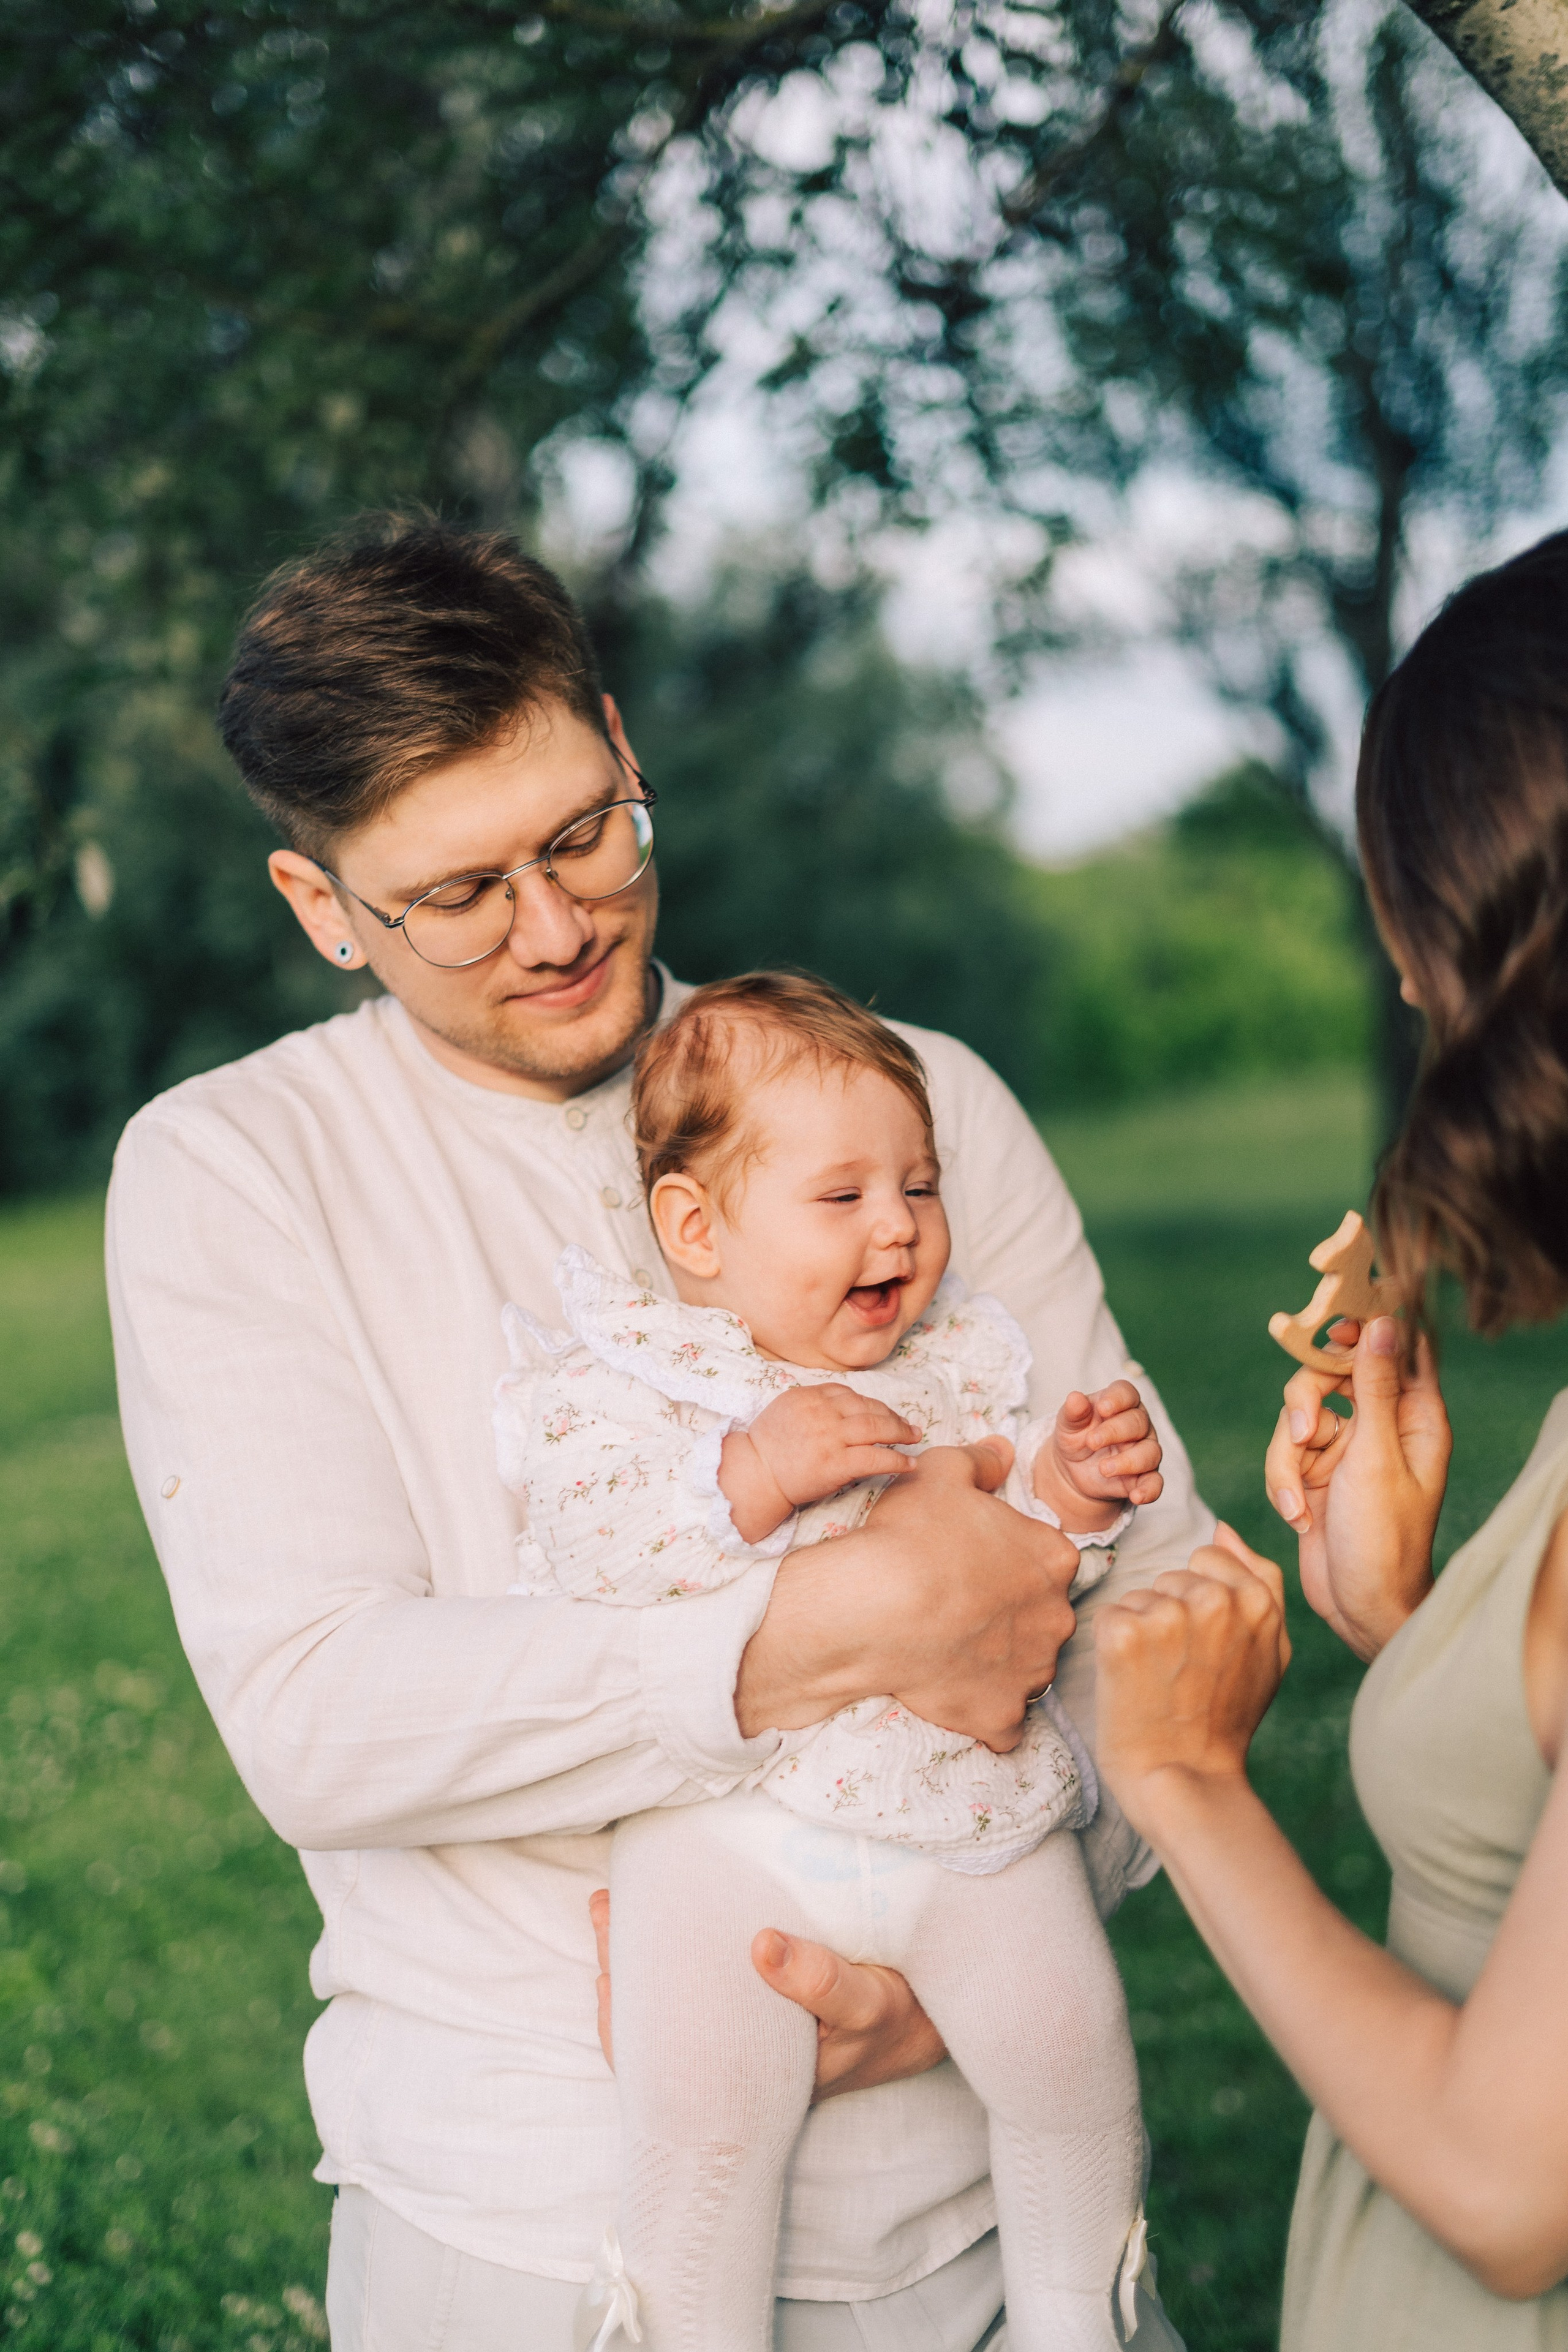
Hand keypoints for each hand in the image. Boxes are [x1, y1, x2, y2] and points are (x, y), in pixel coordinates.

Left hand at [588, 1887, 946, 2103]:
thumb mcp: (871, 2003)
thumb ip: (824, 1980)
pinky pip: (697, 1991)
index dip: (625, 2021)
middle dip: (623, 1970)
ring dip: (640, 1956)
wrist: (925, 2024)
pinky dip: (670, 1954)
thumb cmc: (897, 2017)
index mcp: (752, 2084)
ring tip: (614, 1903)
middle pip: (658, 2029)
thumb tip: (762, 1947)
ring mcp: (741, 2041)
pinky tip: (656, 1914)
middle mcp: (737, 2069)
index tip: (608, 1957)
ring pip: (672, 2007)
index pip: (668, 2065)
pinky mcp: (754, 2011)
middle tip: (605, 1906)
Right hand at [721, 1385, 919, 1544]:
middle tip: (909, 1426)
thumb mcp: (786, 1410)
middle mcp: (822, 1412)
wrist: (754, 1475)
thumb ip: (814, 1404)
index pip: (851, 1395)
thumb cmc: (768, 1447)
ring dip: (901, 1432)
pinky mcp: (836, 1463)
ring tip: (914, 1437)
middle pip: (869, 1408)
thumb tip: (844, 1406)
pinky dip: (897, 1460)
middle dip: (893, 1417)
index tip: (884, 1413)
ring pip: (877, 1427)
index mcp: (810, 1396)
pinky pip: (875, 1458)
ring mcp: (831, 1436)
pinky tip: (910, 1463)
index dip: (873, 1404)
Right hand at [735, 1441, 1078, 1752]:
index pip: (1048, 1560)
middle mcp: (1057, 1616)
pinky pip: (1004, 1721)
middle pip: (1043, 1615)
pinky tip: (955, 1692)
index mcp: (1052, 1558)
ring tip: (952, 1648)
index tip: (975, 1564)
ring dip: (1001, 1661)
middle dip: (1012, 1613)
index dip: (1011, 1561)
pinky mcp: (1003, 1714)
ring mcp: (1032, 1671)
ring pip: (1028, 1666)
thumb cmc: (910, 1536)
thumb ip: (979, 1459)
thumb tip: (1001, 1450)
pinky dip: (986, 1711)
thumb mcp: (940, 1473)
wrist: (875, 1607)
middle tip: (961, 1606)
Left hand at [1039, 1381, 1163, 1524]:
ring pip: (1150, 1452)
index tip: (1102, 1409)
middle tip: (1091, 1442)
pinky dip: (1148, 1490)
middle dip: (1115, 1431)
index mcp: (1119, 1404)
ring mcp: (1144, 1451)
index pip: (1127, 1394)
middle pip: (1138, 1422)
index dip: (1118, 1399)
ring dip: (1128, 1461)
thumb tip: (1075, 1398)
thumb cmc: (1076, 1437)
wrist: (1074, 1470)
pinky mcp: (1144, 1477)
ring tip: (1103, 1469)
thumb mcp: (1068, 1424)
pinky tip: (1136, 1496)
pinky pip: (1155, 1483)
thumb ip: (1073, 1412)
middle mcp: (1138, 1425)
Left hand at [1094, 1522, 1290, 1836]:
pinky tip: (1131, 1683)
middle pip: (1171, 1577)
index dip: (1200, 1600)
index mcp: (1256, 1599)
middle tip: (1181, 1671)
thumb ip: (1259, 1581)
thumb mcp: (1271, 1652)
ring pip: (1138, 1596)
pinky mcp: (1122, 1634)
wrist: (1185, 1779)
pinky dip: (1112, 1648)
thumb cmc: (1226, 1720)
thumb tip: (1225, 1527)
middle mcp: (1214, 1598)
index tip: (1204, 1645)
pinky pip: (1109, 1617)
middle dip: (1170, 1615)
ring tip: (1158, 1680)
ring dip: (1141, 1632)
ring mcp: (1166, 1614)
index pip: (1208, 1557)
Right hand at [1264, 1315, 1449, 1659]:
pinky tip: (1299, 1518)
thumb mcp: (1375, 1457)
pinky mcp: (1315, 1471)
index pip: (1393, 1348)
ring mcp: (1345, 1448)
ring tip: (1298, 1502)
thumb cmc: (1384, 1541)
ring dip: (1286, 1457)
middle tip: (1303, 1432)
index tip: (1331, 1334)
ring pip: (1296, 1414)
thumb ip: (1374, 1387)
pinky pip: (1283, 1451)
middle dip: (1304, 1404)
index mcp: (1414, 1416)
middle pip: (1328, 1374)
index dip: (1361, 1332)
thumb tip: (1384, 1323)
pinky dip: (1281, 1482)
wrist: (1360, 1606)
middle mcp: (1380, 1425)